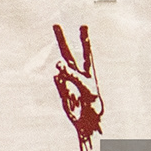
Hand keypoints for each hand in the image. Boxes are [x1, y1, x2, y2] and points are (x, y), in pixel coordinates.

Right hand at [51, 24, 105, 144]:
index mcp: (91, 73)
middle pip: (70, 55)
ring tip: (58, 64)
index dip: (85, 40)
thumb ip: (73, 75)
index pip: (87, 53)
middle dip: (62, 40)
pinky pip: (59, 83)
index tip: (83, 25)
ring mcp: (69, 83)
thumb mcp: (86, 88)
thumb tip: (58, 64)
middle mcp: (79, 75)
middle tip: (56, 24)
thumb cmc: (93, 106)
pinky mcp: (63, 92)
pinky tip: (58, 77)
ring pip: (62, 69)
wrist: (89, 125)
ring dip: (61, 66)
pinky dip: (59, 81)